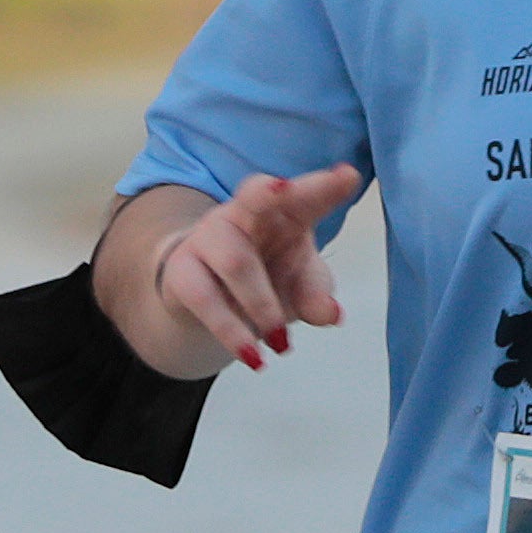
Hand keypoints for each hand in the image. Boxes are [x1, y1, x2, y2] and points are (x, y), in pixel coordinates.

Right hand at [146, 164, 364, 377]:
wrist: (206, 294)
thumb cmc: (267, 276)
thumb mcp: (300, 286)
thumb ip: (315, 294)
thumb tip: (331, 313)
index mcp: (285, 212)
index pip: (306, 196)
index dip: (324, 187)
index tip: (349, 176)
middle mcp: (245, 214)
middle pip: (253, 195)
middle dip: (267, 192)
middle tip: (283, 189)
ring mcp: (210, 238)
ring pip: (235, 261)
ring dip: (262, 304)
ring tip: (281, 342)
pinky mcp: (183, 270)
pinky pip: (204, 298)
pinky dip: (230, 331)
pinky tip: (252, 356)